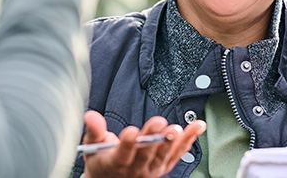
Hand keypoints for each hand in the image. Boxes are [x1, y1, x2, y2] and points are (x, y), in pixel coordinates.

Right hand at [82, 111, 205, 177]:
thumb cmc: (102, 161)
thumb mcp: (92, 147)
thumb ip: (94, 131)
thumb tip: (90, 115)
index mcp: (115, 164)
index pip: (122, 155)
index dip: (127, 144)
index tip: (131, 131)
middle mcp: (135, 170)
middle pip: (146, 154)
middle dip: (153, 138)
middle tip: (159, 123)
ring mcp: (151, 170)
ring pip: (164, 155)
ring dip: (174, 141)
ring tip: (179, 128)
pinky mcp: (163, 168)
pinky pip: (177, 154)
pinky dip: (188, 141)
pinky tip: (196, 128)